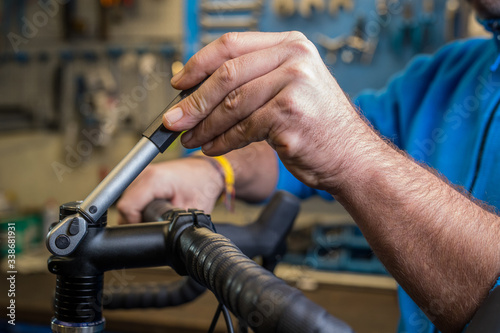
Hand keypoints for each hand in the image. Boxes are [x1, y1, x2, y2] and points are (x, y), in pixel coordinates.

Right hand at [117, 158, 222, 223]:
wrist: (207, 171)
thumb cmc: (203, 185)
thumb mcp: (191, 210)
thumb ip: (174, 225)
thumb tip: (161, 238)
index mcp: (154, 180)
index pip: (126, 207)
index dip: (135, 224)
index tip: (149, 229)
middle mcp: (144, 173)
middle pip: (125, 205)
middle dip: (136, 220)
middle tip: (155, 223)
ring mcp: (142, 172)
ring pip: (126, 200)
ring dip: (137, 212)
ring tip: (156, 214)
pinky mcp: (142, 175)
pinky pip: (132, 195)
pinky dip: (139, 205)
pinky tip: (152, 208)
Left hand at [163, 31, 369, 190]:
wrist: (351, 156)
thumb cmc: (318, 125)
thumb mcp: (289, 89)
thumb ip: (252, 81)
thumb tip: (198, 92)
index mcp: (291, 45)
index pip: (231, 45)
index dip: (198, 64)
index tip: (178, 83)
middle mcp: (294, 59)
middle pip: (226, 75)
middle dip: (193, 101)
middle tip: (174, 120)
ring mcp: (294, 86)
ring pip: (231, 104)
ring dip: (204, 126)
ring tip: (191, 138)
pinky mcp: (289, 115)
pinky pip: (242, 128)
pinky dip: (222, 141)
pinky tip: (214, 147)